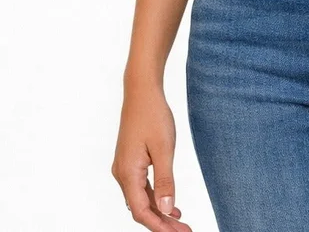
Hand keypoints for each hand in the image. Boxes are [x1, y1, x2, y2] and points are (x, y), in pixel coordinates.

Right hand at [111, 79, 191, 229]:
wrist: (142, 91)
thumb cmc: (153, 115)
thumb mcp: (164, 148)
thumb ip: (164, 180)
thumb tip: (166, 208)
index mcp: (128, 173)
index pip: (142, 211)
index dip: (159, 226)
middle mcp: (122, 174)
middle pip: (141, 208)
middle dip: (161, 223)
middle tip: (185, 230)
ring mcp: (124, 168)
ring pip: (141, 199)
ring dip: (159, 211)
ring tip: (179, 222)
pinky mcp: (130, 161)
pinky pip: (141, 187)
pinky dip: (154, 197)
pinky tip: (168, 203)